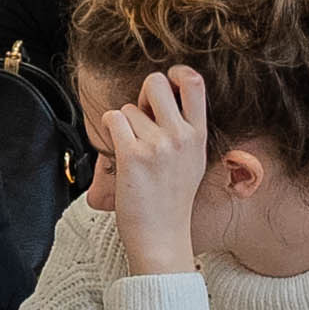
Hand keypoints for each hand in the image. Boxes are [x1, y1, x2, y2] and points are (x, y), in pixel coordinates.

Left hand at [97, 61, 218, 273]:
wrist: (161, 237)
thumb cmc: (172, 201)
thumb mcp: (192, 160)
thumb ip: (185, 129)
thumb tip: (167, 94)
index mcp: (198, 135)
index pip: (195, 82)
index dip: (177, 72)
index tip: (168, 79)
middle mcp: (180, 136)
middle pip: (155, 82)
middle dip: (143, 95)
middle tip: (142, 118)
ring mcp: (157, 145)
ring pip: (128, 108)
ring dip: (124, 125)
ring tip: (134, 153)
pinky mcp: (133, 156)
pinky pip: (113, 120)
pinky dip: (110, 131)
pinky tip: (120, 151)